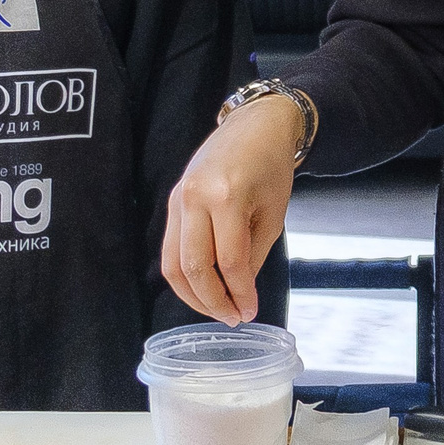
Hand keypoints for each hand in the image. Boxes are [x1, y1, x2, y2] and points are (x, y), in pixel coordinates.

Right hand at [162, 94, 301, 324]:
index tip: (250, 312)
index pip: (228, 261)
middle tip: (232, 318)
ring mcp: (177, 198)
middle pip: (194, 267)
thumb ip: (253, 256)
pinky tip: (202, 287)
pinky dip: (184, 274)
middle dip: (212, 301)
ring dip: (192, 295)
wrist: (255, 126)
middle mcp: (194, 197)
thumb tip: (238, 293)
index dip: (240, 294)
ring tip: (216, 309)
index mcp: (226, 197)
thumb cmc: (272, 167)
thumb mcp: (273, 214)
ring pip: (173, 263)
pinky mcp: (171, 201)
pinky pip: (170, 248)